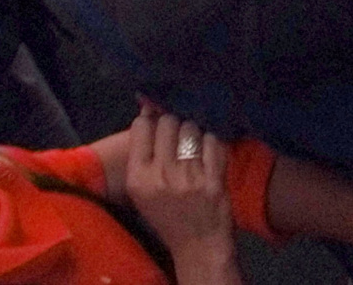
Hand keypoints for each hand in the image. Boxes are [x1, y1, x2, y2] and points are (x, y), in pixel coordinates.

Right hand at [124, 106, 237, 279]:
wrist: (198, 244)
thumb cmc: (167, 214)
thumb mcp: (142, 191)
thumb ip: (142, 152)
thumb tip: (147, 107)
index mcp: (138, 179)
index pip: (142, 127)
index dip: (151, 119)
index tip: (158, 123)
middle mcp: (161, 175)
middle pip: (168, 122)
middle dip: (174, 123)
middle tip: (179, 135)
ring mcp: (189, 177)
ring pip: (191, 128)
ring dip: (194, 131)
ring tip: (194, 144)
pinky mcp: (214, 179)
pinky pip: (213, 141)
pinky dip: (212, 142)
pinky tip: (209, 152)